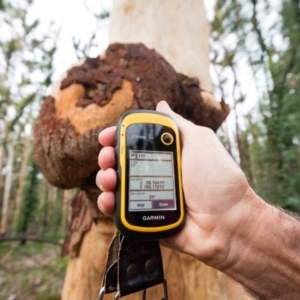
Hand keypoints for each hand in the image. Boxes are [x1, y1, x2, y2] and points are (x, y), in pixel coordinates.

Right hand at [96, 101, 255, 268]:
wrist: (228, 221)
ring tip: (109, 178)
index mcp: (165, 155)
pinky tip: (108, 199)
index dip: (117, 138)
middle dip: (107, 157)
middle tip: (107, 157)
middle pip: (120, 163)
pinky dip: (108, 204)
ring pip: (116, 185)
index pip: (134, 143)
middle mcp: (154, 173)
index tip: (107, 136)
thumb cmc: (217, 178)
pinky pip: (120, 211)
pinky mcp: (144, 217)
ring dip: (105, 179)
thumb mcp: (200, 141)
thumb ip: (177, 124)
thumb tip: (162, 104)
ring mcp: (148, 196)